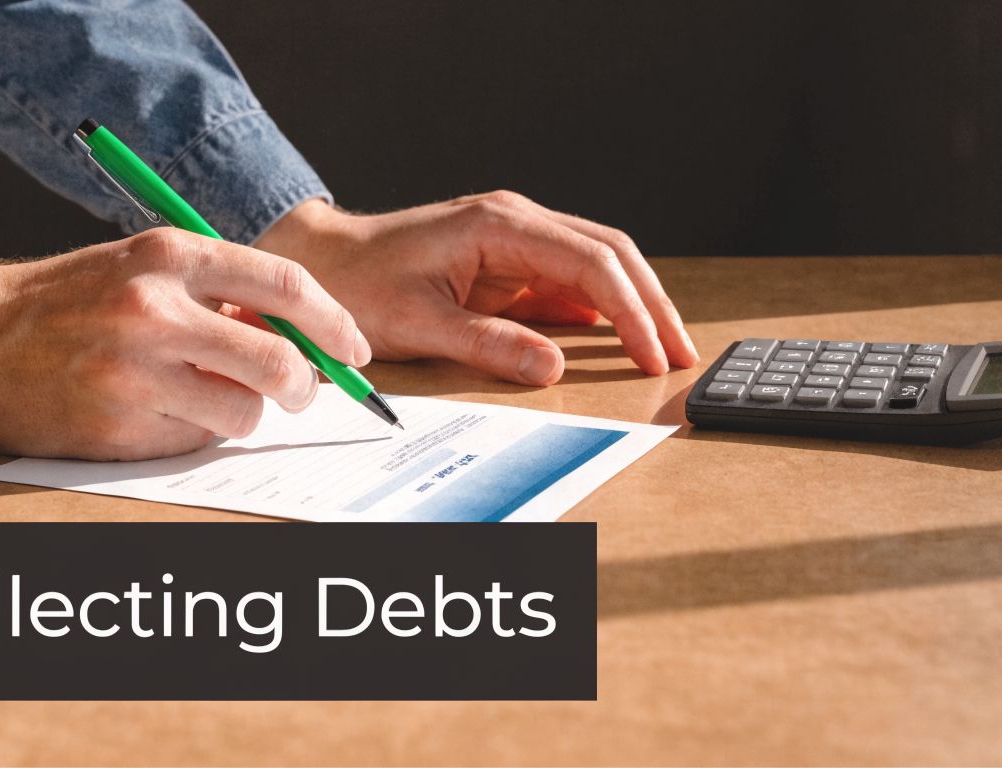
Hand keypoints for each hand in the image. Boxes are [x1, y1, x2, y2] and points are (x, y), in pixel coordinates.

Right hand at [0, 229, 369, 459]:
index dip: (335, 324)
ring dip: (240, 413)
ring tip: (200, 396)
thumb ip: (216, 294)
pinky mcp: (115, 426)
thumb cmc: (63, 301)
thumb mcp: (140, 268)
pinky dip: (192, 434)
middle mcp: (154, 310)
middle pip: (281, 363)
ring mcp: (133, 372)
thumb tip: (298, 339)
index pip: (286, 286)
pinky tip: (154, 412)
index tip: (355, 352)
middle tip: (299, 393)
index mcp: (168, 256)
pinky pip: (194, 443)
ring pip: (243, 413)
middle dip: (304, 387)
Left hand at [255, 193, 697, 385]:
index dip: (631, 310)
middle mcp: (516, 221)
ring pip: (596, 264)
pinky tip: (617, 339)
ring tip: (662, 349)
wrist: (322, 262)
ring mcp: (515, 240)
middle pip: (609, 254)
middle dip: (650, 304)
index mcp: (499, 225)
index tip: (653, 354)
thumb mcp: (419, 322)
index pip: (590, 262)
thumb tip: (553, 367)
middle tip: (679, 354)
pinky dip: (599, 309)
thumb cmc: (358, 285)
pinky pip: (567, 282)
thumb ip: (488, 344)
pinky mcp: (508, 263)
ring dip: (632, 304)